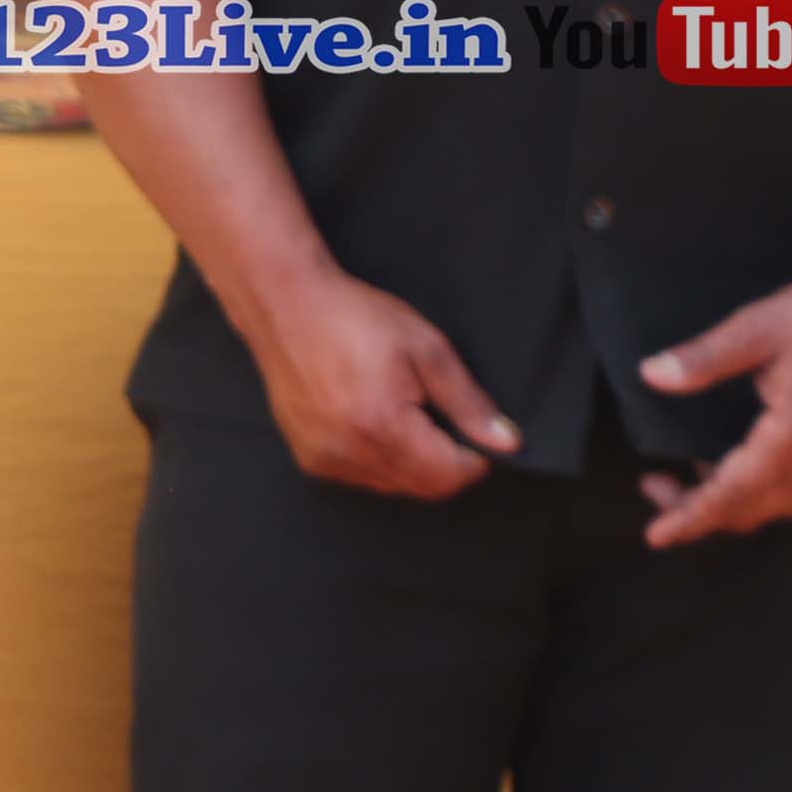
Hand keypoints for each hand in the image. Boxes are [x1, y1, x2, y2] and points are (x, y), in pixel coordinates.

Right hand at [236, 262, 520, 498]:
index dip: (472, 458)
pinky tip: (371, 420)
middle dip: (442, 462)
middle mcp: (350, 453)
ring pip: (391, 485)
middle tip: (435, 415)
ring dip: (409, 462)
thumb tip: (506, 443)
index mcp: (383, 427)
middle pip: (421, 487)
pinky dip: (377, 459)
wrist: (285, 304)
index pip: (449, 477)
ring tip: (400, 413)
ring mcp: (324, 459)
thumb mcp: (427, 350)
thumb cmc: (355, 318)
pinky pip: (360, 477)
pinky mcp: (308, 457)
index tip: (469, 429)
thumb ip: (469, 403)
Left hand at [635, 271, 791, 544]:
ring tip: (690, 479)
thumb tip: (652, 375)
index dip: (691, 516)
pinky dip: (763, 494)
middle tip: (655, 489)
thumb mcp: (759, 327)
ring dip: (732, 505)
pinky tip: (739, 468)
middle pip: (753, 509)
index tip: (657, 535)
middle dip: (700, 512)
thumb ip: (704, 358)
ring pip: (779, 506)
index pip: (733, 492)